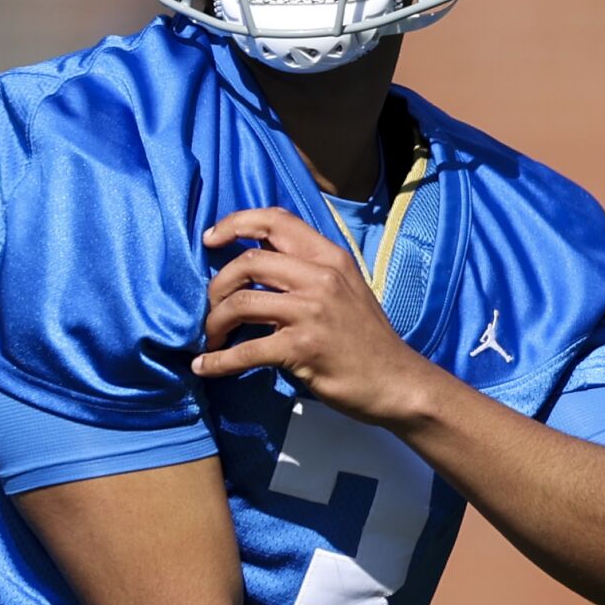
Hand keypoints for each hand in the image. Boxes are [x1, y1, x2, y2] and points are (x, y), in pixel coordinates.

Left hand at [195, 207, 431, 423]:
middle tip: (212, 306)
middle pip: (248, 261)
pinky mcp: (303, 348)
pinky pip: (246, 350)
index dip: (235, 223)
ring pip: (241, 302)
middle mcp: (321, 277)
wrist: (398, 383)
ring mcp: (312, 312)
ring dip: (215, 322)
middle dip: (217, 285)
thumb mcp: (344, 288)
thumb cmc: (365, 338)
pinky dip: (219, 361)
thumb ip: (307, 269)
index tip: (210, 238)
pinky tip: (206, 366)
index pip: (276, 220)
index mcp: (330, 257)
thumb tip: (254, 258)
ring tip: (211, 338)